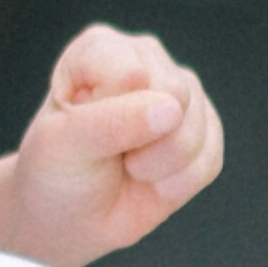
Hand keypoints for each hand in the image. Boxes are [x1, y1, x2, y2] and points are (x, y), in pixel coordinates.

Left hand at [0, 24, 223, 266]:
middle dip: (142, 142)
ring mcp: (180, 94)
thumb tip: (172, 108)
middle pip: (176, 95)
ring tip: (128, 167)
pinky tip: (152, 180)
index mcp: (101, 48)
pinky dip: (177, 184)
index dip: (112, 117)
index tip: (81, 131)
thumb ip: (111, 121)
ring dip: (159, 167)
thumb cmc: (57, 172)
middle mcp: (146, 60)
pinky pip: (209, 161)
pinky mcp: (204, 131)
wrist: (71, 218)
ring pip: (196, 130)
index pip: (130, 73)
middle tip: (108, 153)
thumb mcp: (63, 145)